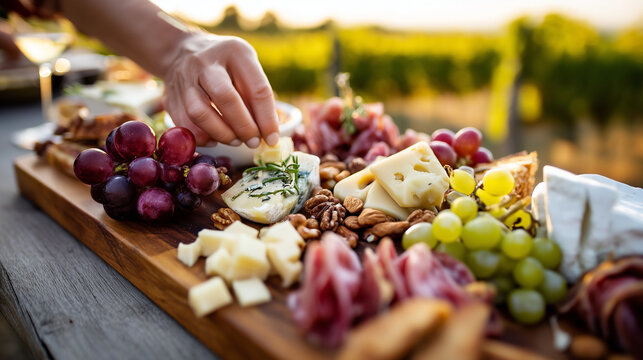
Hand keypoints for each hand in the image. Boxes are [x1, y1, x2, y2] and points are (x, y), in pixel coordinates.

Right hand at [162, 33, 279, 147]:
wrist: (181, 51)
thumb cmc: (225, 65)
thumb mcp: (245, 66)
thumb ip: (255, 95)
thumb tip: (267, 133)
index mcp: (235, 52)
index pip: (257, 88)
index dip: (267, 118)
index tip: (272, 138)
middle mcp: (206, 62)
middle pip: (226, 98)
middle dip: (243, 126)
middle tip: (253, 142)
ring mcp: (184, 79)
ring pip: (200, 113)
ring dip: (222, 134)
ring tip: (235, 140)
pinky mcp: (169, 97)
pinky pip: (185, 124)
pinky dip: (203, 138)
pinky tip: (215, 139)